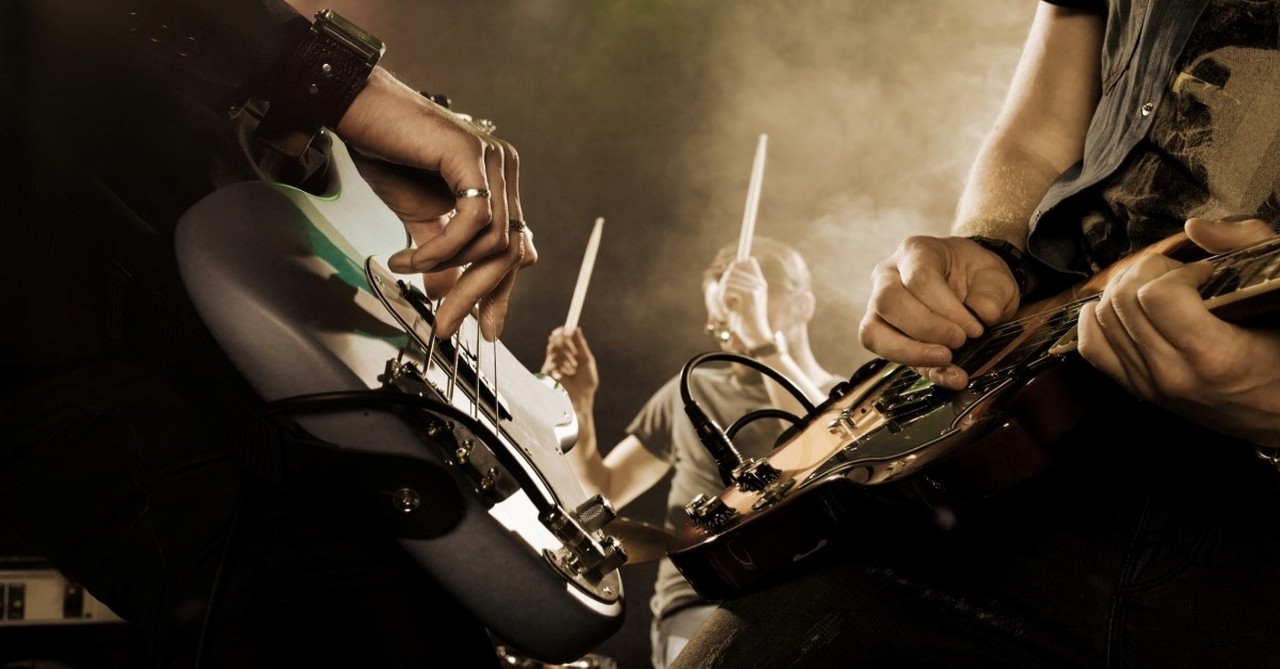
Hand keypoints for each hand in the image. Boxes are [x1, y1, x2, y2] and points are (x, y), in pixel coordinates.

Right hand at [337, 68, 536, 339]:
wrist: (355, 111)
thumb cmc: (385, 152)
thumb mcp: (419, 218)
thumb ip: (440, 255)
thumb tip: (445, 296)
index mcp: (497, 183)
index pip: (514, 247)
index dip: (500, 291)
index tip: (484, 326)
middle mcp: (502, 169)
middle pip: (511, 250)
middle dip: (480, 294)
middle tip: (449, 325)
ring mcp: (493, 159)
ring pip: (495, 241)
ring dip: (450, 269)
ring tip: (410, 269)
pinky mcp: (473, 154)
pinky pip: (474, 221)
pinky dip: (444, 249)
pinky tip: (413, 257)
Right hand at [541, 327, 598, 402]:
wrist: (581, 398)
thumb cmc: (586, 383)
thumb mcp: (587, 361)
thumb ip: (581, 345)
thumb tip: (576, 329)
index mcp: (569, 354)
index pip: (561, 337)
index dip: (563, 331)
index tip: (568, 329)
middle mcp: (559, 357)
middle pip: (555, 340)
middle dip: (565, 341)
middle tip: (573, 347)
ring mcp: (552, 364)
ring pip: (554, 348)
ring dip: (566, 355)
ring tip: (573, 367)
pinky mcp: (547, 372)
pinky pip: (553, 360)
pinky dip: (562, 364)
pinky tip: (567, 373)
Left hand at [717, 258, 774, 350]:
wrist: (755, 336)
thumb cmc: (745, 321)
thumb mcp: (741, 301)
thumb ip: (738, 286)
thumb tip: (730, 268)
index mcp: (759, 283)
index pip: (748, 261)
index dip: (735, 267)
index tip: (728, 280)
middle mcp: (759, 283)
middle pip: (733, 270)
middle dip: (724, 284)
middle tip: (724, 299)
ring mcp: (756, 288)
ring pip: (728, 280)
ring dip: (722, 295)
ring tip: (727, 307)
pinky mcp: (750, 295)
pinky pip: (728, 289)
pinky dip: (723, 301)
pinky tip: (728, 311)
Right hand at [858, 235, 1021, 388]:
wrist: (969, 284)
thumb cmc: (976, 276)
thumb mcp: (995, 277)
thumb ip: (992, 293)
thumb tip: (983, 314)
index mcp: (915, 252)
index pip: (918, 278)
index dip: (946, 308)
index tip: (974, 328)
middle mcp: (888, 276)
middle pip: (887, 302)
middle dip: (925, 328)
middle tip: (959, 342)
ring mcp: (878, 306)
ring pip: (872, 331)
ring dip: (910, 352)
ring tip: (946, 360)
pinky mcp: (881, 334)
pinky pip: (884, 354)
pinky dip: (918, 368)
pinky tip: (950, 376)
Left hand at [1077, 216, 1279, 446]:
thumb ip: (1249, 247)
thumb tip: (1194, 227)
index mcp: (1212, 355)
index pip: (1156, 295)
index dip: (1178, 271)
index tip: (1205, 274)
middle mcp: (1171, 373)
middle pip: (1122, 301)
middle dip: (1149, 272)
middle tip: (1181, 275)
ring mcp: (1149, 385)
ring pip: (1103, 318)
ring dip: (1126, 290)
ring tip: (1161, 289)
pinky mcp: (1137, 390)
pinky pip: (1092, 347)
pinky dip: (1098, 319)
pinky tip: (1121, 305)